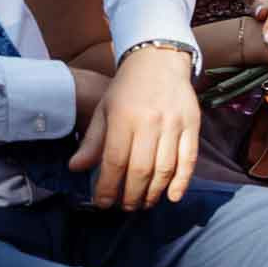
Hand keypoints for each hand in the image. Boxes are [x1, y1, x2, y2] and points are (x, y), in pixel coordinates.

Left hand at [69, 43, 199, 209]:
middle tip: (125, 206)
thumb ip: (92, 141)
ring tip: (144, 203)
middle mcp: (149, 121)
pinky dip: (181, 182)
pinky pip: (188, 159)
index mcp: (123, 117)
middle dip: (131, 196)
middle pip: (140, 170)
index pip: (114, 161)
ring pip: (164, 169)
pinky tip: (172, 197)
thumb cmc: (127, 88)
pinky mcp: (192, 125)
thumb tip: (75, 168)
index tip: (103, 202)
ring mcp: (173, 123)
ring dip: (153, 193)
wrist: (158, 59)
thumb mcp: (103, 109)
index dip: (107, 187)